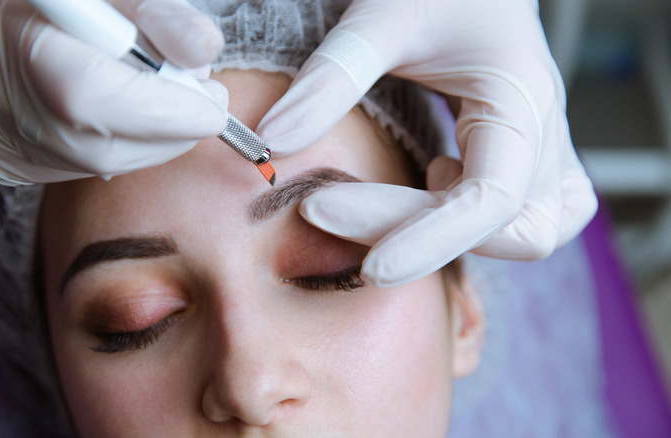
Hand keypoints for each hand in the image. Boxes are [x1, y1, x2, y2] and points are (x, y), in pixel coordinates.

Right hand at [0, 0, 226, 184]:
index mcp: (1, 34)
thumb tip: (205, 54)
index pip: (91, 95)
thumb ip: (157, 15)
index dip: (164, 111)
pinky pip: (74, 170)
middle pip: (100, 143)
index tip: (214, 111)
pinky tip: (113, 117)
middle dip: (168, 131)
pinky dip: (113, 147)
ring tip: (157, 103)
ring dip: (146, 142)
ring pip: (94, 165)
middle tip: (201, 106)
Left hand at [258, 0, 597, 285]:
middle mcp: (544, 134)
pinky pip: (529, 216)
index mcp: (521, 100)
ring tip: (385, 200)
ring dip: (453, 237)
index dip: (430, 242)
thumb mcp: (379, 19)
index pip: (490, 201)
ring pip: (525, 233)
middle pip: (506, 229)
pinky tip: (434, 190)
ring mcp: (547, 150)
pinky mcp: (531, 157)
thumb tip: (275, 144)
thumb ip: (329, 81)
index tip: (366, 267)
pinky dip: (480, 224)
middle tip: (326, 210)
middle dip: (419, 238)